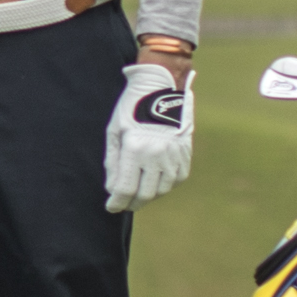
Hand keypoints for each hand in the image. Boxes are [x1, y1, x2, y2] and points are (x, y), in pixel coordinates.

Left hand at [103, 60, 194, 213]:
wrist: (161, 89)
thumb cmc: (132, 109)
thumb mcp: (115, 132)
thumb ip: (113, 163)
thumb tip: (113, 189)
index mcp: (135, 148)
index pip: (125, 188)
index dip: (117, 202)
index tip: (112, 207)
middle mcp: (156, 155)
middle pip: (144, 194)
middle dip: (132, 203)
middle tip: (124, 204)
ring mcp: (173, 156)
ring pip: (161, 190)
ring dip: (148, 195)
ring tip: (138, 192)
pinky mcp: (185, 156)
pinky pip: (174, 180)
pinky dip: (163, 185)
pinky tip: (154, 181)